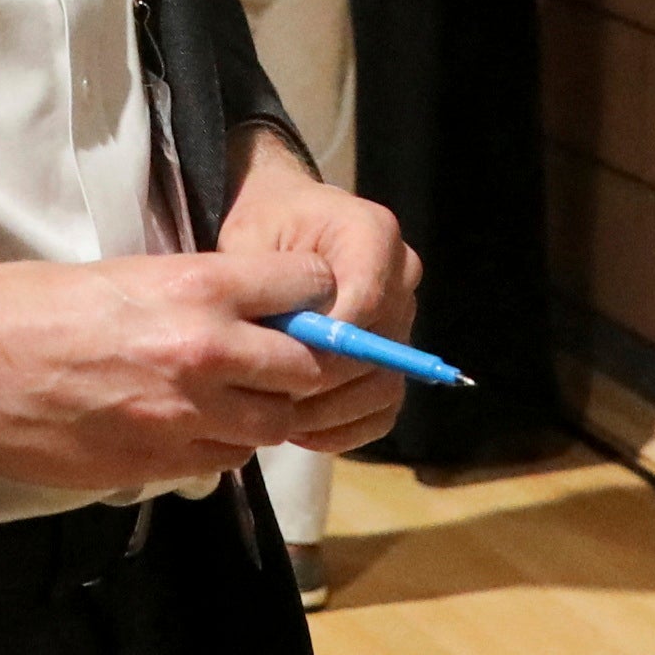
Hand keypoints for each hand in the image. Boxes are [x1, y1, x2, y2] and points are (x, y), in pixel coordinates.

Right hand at [0, 249, 351, 496]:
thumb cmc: (32, 306)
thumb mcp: (127, 272)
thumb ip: (199, 294)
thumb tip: (250, 312)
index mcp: (198, 289)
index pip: (307, 290)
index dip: (312, 298)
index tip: (303, 303)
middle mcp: (207, 354)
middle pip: (307, 369)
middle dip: (302, 364)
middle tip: (280, 357)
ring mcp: (186, 416)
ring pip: (274, 424)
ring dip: (266, 410)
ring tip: (234, 395)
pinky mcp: (161, 464)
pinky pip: (226, 459)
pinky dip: (224, 444)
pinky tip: (196, 425)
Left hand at [219, 140, 415, 453]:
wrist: (281, 226)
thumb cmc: (262, 227)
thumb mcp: (250, 240)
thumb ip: (265, 285)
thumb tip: (283, 344)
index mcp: (374, 235)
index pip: (365, 302)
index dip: (323, 342)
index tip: (274, 361)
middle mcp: (402, 278)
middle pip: (378, 353)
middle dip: (321, 382)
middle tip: (267, 400)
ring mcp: (404, 322)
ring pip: (383, 389)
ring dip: (329, 413)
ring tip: (275, 417)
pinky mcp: (395, 360)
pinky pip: (382, 411)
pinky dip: (342, 429)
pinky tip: (297, 427)